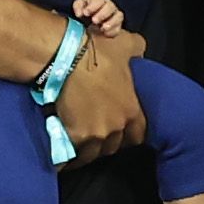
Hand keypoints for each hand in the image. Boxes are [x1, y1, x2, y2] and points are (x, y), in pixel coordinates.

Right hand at [53, 25, 147, 160]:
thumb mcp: (124, 44)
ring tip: (79, 145)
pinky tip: (63, 159)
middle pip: (115, 146)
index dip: (129, 133)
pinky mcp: (74, 137)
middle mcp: (116, 127)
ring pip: (94, 154)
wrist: (63, 57)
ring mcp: (94, 135)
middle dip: (108, 141)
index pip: (138, 135)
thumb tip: (140, 51)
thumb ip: (137, 50)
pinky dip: (68, 159)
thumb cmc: (96, 50)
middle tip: (98, 133)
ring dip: (88, 151)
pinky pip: (72, 156)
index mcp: (131, 110)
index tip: (121, 129)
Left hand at [70, 0, 128, 33]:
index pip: (98, 0)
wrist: (92, 18)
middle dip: (102, 14)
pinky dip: (113, 31)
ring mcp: (115, 15)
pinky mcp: (117, 26)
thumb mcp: (80, 5)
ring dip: (111, 22)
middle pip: (110, 7)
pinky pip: (118, 28)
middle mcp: (109, 6)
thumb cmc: (87, 9)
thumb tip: (79, 13)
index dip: (92, 6)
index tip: (86, 13)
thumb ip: (78, 7)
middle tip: (94, 21)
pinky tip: (105, 33)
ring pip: (118, 16)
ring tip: (102, 28)